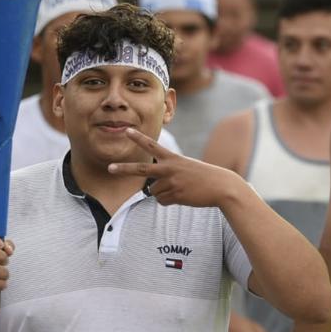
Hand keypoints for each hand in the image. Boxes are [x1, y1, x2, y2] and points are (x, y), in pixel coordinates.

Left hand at [108, 128, 243, 207]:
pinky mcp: (175, 196)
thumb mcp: (186, 167)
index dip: (138, 138)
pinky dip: (170, 201)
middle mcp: (169, 169)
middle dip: (124, 169)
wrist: (220, 186)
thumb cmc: (203, 176)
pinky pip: (162, 201)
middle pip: (141, 170)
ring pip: (154, 192)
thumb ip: (169, 173)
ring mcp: (171, 183)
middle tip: (110, 168)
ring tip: (181, 189)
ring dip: (164, 193)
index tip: (126, 130)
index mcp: (172, 158)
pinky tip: (183, 196)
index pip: (152, 146)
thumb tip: (154, 191)